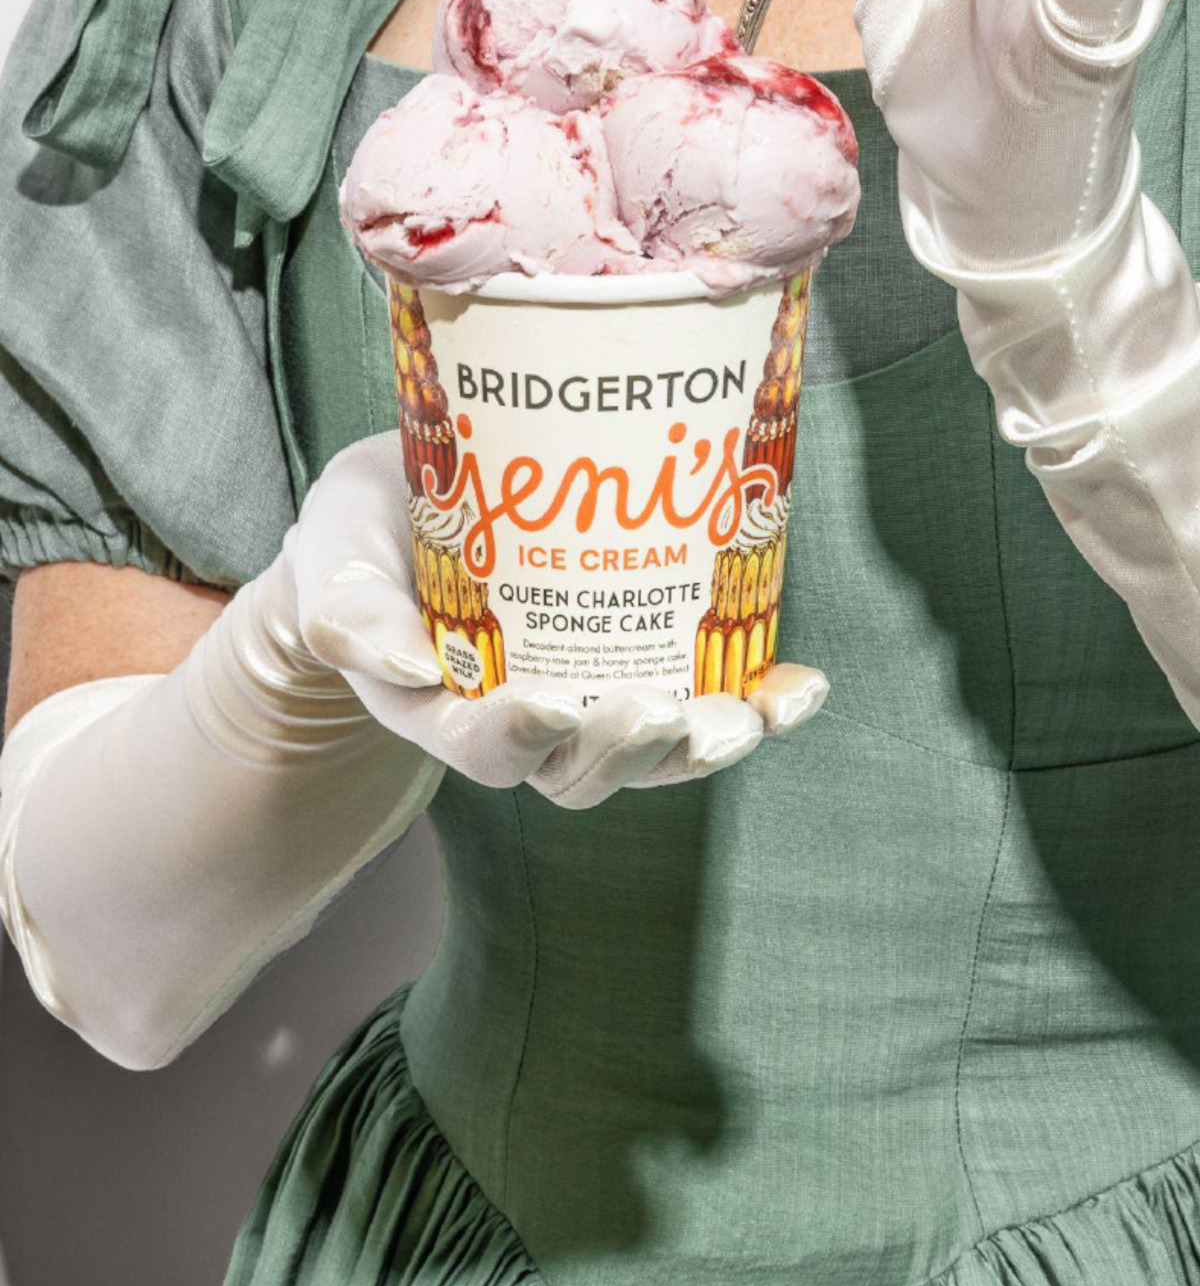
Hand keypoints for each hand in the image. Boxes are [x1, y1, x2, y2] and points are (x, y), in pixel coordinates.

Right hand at [282, 432, 828, 811]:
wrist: (406, 512)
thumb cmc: (364, 536)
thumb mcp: (335, 557)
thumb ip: (348, 608)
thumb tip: (412, 667)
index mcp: (439, 710)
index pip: (483, 751)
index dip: (520, 739)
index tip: (553, 703)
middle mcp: (520, 724)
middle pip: (579, 773)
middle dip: (628, 751)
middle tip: (665, 710)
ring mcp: (587, 703)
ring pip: (652, 755)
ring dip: (707, 744)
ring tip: (751, 715)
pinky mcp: (640, 667)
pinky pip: (704, 705)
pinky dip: (756, 704)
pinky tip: (801, 687)